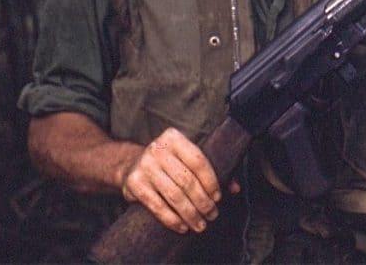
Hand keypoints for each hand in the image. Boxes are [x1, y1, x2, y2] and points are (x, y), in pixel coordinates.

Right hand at [119, 127, 239, 233]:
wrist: (130, 166)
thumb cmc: (168, 164)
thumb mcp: (186, 160)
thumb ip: (211, 170)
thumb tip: (235, 188)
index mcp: (173, 138)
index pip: (198, 160)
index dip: (211, 181)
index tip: (218, 198)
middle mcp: (157, 149)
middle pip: (187, 180)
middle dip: (203, 202)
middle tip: (212, 215)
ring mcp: (144, 166)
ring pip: (174, 195)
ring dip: (190, 213)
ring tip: (200, 225)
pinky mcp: (134, 183)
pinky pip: (157, 205)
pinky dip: (172, 219)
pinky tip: (182, 227)